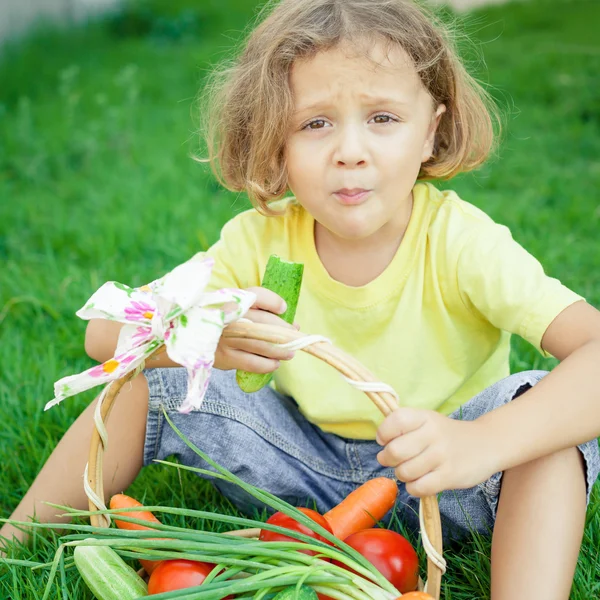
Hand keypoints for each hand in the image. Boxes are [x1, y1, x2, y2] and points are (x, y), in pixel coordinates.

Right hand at [214, 286, 298, 372]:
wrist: (191, 337)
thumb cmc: (222, 322)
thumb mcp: (234, 309)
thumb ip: (260, 313)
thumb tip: (294, 326)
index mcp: (231, 299)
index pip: (256, 295)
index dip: (273, 301)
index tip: (283, 309)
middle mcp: (228, 316)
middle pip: (263, 321)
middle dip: (283, 330)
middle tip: (294, 336)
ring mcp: (226, 337)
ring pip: (260, 344)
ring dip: (279, 350)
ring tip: (290, 353)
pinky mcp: (225, 356)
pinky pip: (252, 362)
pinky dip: (267, 364)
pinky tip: (274, 364)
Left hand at [376, 409, 497, 496]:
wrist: (487, 444)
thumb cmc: (447, 434)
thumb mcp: (428, 420)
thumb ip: (404, 426)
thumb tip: (380, 441)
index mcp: (425, 416)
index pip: (395, 421)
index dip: (384, 433)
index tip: (385, 440)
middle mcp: (433, 434)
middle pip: (394, 451)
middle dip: (387, 459)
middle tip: (393, 460)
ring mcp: (442, 456)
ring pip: (404, 472)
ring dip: (402, 475)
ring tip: (410, 470)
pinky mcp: (450, 476)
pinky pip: (418, 488)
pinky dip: (413, 488)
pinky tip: (419, 482)